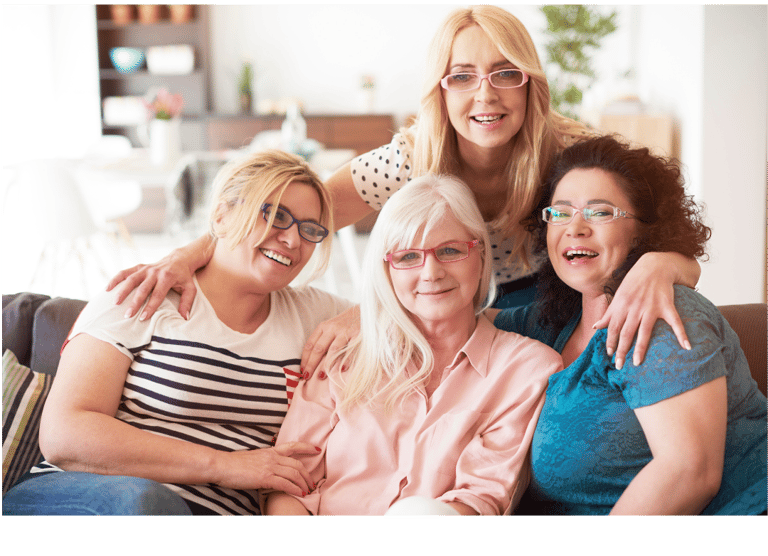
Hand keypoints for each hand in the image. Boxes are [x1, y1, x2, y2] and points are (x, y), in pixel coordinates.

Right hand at [106, 257, 196, 320]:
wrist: (179, 259)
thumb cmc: (184, 277)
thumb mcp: (190, 289)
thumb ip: (187, 303)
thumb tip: (184, 318)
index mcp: (167, 277)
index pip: (157, 295)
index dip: (150, 307)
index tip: (143, 318)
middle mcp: (155, 272)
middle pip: (143, 289)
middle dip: (135, 303)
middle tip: (127, 315)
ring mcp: (146, 268)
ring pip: (131, 279)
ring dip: (122, 291)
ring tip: (115, 303)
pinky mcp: (139, 266)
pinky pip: (125, 272)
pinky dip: (116, 279)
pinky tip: (108, 289)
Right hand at [214, 442, 319, 496]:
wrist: (221, 465)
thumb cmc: (233, 464)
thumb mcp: (253, 458)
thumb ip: (264, 462)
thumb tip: (270, 470)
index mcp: (270, 451)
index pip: (293, 446)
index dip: (307, 447)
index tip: (317, 449)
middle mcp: (272, 457)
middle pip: (297, 464)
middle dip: (307, 475)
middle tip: (312, 484)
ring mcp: (269, 466)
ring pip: (294, 474)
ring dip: (303, 483)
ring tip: (307, 491)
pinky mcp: (265, 477)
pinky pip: (285, 483)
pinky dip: (294, 489)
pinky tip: (299, 494)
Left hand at [301, 306, 359, 378]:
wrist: (366, 311)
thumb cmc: (346, 323)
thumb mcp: (332, 328)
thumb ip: (324, 340)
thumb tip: (313, 361)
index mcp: (323, 327)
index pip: (310, 344)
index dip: (304, 359)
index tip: (302, 370)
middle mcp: (332, 328)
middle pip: (318, 348)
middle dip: (311, 364)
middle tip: (307, 376)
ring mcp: (344, 331)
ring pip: (332, 350)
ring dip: (325, 365)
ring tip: (321, 376)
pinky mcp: (356, 334)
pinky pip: (349, 350)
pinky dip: (345, 361)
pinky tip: (341, 369)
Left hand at [593, 252, 690, 367]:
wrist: (655, 266)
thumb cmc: (634, 282)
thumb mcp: (618, 295)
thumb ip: (609, 313)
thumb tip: (596, 327)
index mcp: (622, 306)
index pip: (614, 327)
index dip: (611, 341)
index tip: (610, 355)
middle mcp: (635, 308)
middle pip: (626, 333)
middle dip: (621, 350)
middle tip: (619, 365)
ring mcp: (651, 307)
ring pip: (644, 331)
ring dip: (640, 348)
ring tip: (636, 362)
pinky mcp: (667, 306)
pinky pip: (675, 322)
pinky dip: (682, 334)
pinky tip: (686, 347)